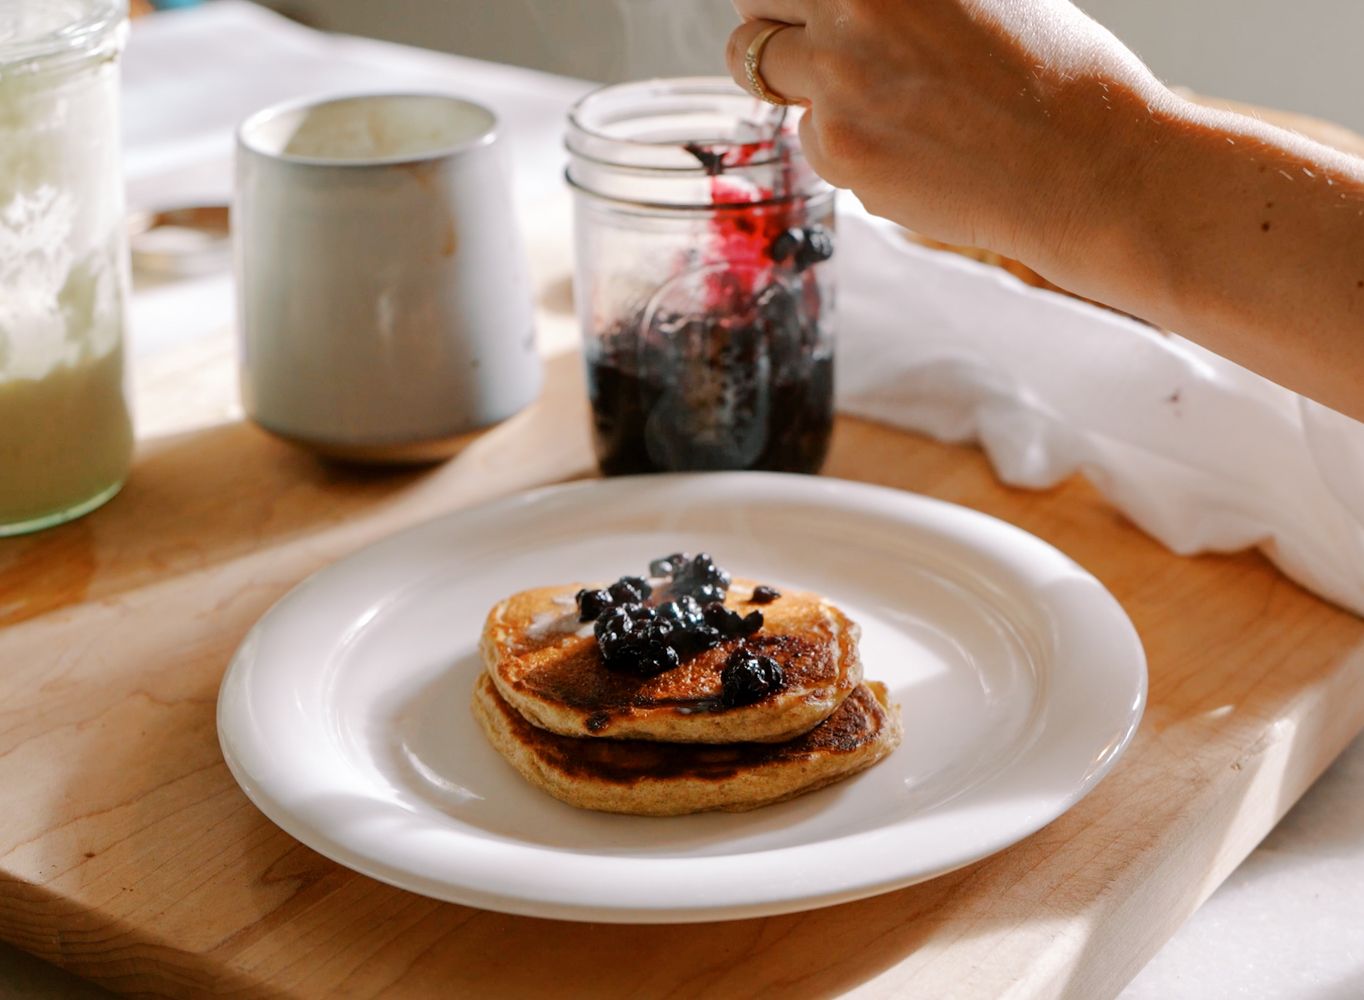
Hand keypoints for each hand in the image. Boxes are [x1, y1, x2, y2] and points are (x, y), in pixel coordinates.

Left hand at [725, 0, 1174, 264]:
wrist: (1086, 164)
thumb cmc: (1052, 71)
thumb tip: (848, 5)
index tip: (797, 8)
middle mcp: (851, 7)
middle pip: (751, 6)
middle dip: (771, 24)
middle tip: (807, 42)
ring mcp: (837, 81)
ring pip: (766, 77)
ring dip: (804, 86)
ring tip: (883, 102)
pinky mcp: (840, 150)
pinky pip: (809, 139)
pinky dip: (843, 144)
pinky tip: (910, 147)